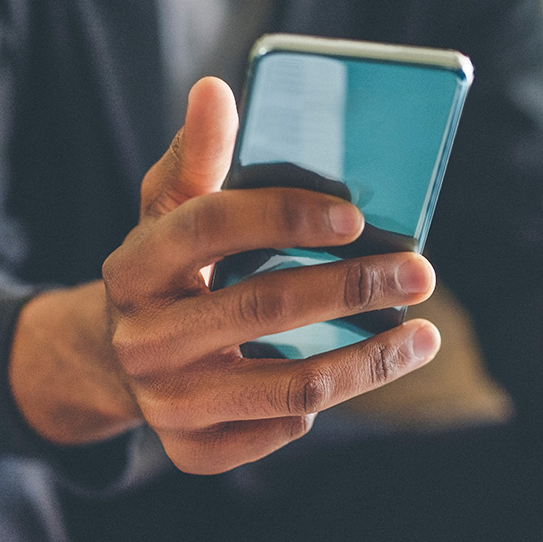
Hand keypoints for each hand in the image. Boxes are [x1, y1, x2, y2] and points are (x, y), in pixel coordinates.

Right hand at [11, 77, 439, 472]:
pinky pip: (277, 429)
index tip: (355, 215)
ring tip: (423, 336)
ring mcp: (165, 402)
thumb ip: (196, 158)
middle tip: (420, 273)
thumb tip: (217, 91)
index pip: (208, 226)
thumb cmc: (169, 274)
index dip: (284, 215)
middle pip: (263, 308)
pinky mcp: (191, 450)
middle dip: (354, 288)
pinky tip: (350, 375)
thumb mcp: (169, 214)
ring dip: (371, 361)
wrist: (119, 360)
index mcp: (134, 266)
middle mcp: (142, 339)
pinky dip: (322, 405)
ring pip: (292, 387)